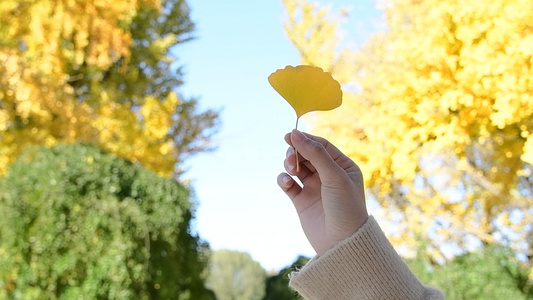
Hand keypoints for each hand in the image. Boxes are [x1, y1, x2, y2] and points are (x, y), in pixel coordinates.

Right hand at [277, 130, 367, 255]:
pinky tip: (286, 182)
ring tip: (291, 170)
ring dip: (290, 164)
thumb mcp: (334, 176)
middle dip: (296, 152)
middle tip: (292, 157)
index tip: (290, 135)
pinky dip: (284, 180)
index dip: (306, 139)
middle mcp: (328, 176)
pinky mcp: (302, 201)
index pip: (321, 146)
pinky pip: (289, 184)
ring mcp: (315, 188)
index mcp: (343, 167)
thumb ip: (315, 153)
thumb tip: (295, 133)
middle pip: (307, 154)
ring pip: (296, 167)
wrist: (341, 243)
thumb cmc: (345, 207)